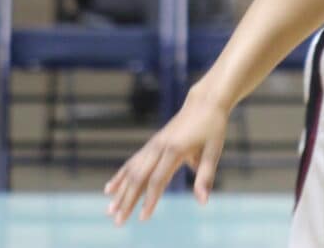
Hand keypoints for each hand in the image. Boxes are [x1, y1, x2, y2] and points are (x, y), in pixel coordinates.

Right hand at [104, 91, 228, 225]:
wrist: (205, 103)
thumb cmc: (212, 128)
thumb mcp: (214, 151)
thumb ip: (205, 177)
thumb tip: (202, 202)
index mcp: (174, 149)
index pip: (158, 180)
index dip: (150, 200)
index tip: (143, 218)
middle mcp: (159, 147)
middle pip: (138, 177)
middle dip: (127, 201)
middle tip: (117, 221)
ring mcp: (153, 144)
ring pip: (132, 170)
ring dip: (120, 191)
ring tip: (109, 210)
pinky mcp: (152, 144)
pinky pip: (133, 162)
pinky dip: (121, 176)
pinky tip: (110, 188)